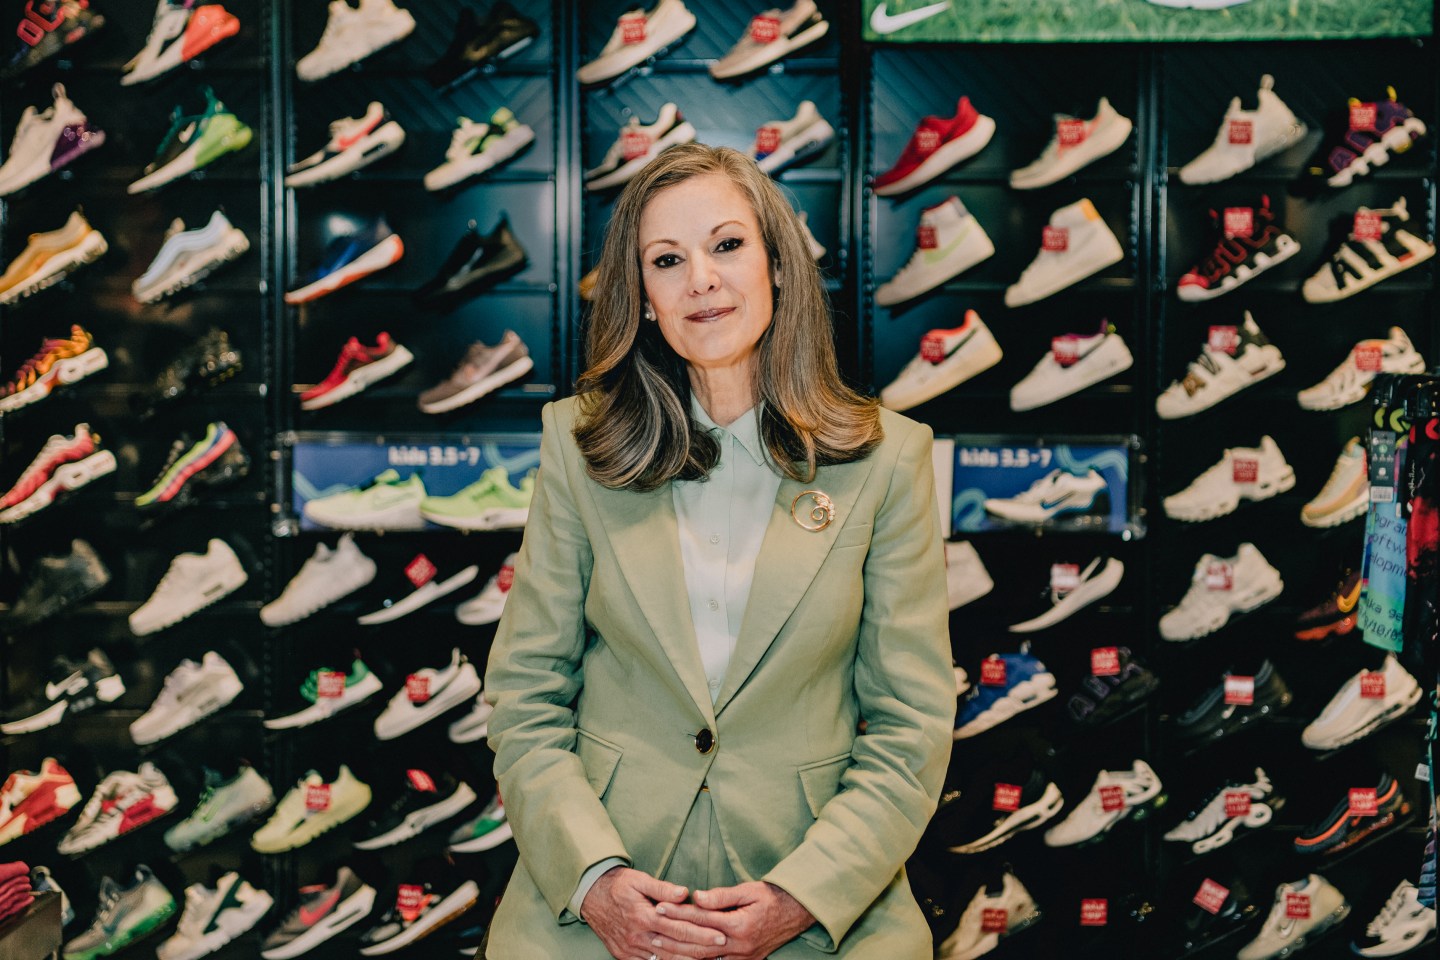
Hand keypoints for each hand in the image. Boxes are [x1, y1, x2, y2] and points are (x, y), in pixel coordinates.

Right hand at [580, 867, 724, 959]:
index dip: (701, 933)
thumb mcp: (639, 879)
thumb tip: (685, 893)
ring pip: (665, 959)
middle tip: (722, 948)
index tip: (721, 934)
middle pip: (675, 948)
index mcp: (643, 916)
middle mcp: (637, 937)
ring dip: (687, 959)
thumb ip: (663, 888)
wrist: (591, 897)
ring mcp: (630, 950)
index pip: (679, 928)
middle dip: (701, 949)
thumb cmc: (618, 885)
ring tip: (709, 957)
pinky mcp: (625, 956)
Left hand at [656, 881, 814, 959]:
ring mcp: (741, 958)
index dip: (678, 912)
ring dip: (680, 954)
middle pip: (698, 943)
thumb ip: (721, 896)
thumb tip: (697, 896)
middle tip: (652, 929)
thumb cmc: (770, 898)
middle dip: (673, 936)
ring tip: (659, 947)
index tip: (659, 906)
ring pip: (704, 959)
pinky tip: (681, 958)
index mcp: (739, 925)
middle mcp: (738, 946)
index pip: (701, 918)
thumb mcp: (748, 890)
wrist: (795, 914)